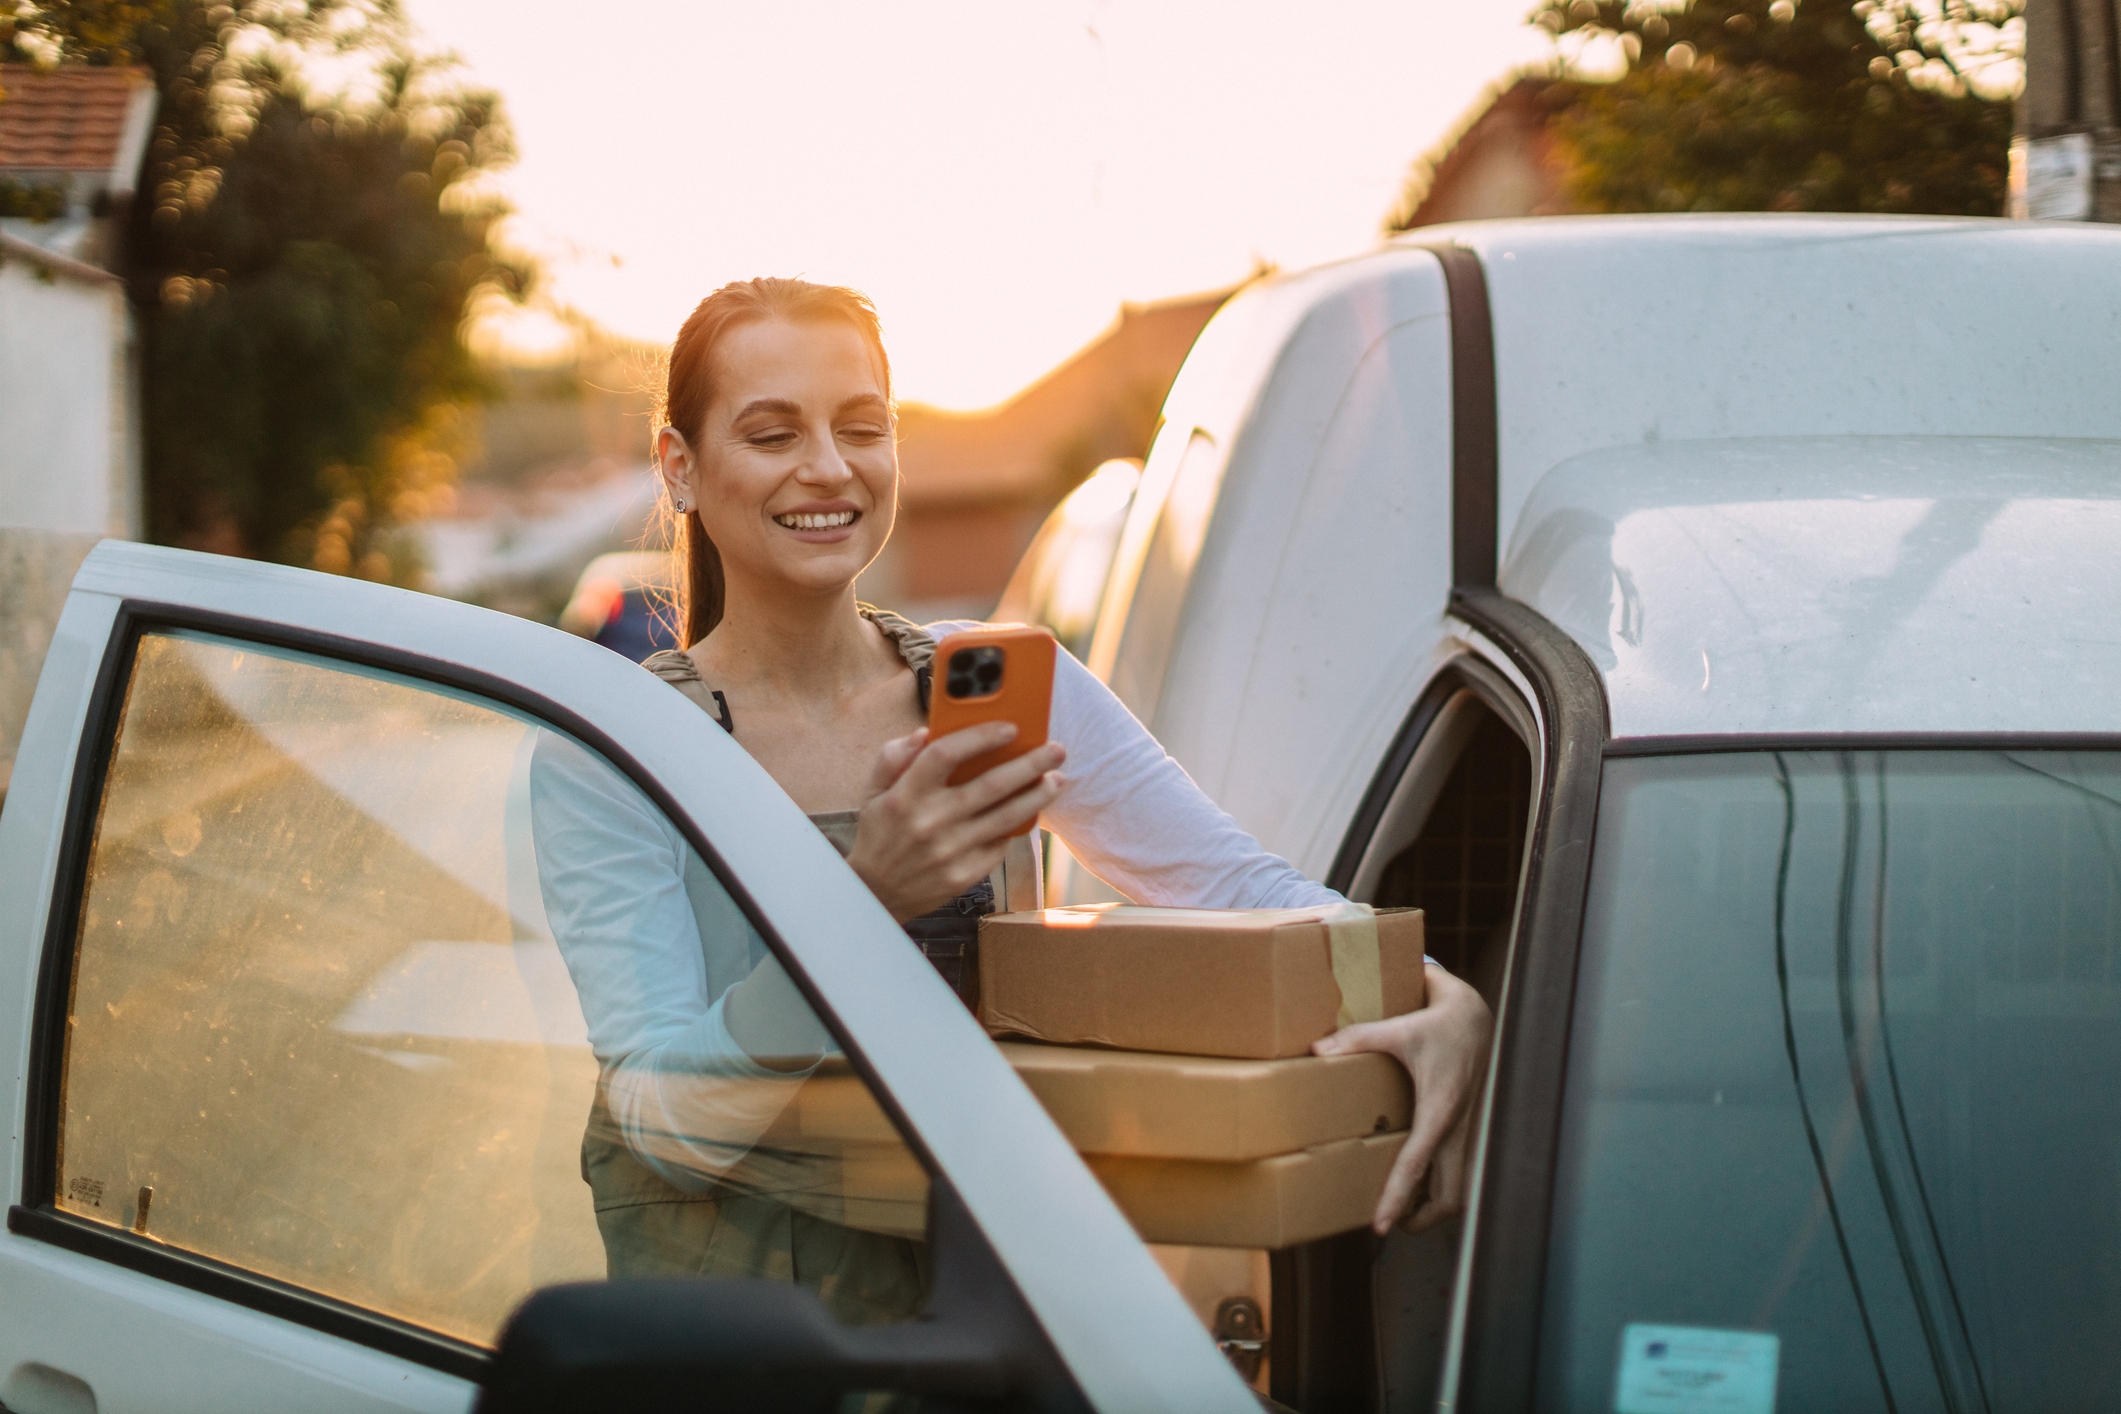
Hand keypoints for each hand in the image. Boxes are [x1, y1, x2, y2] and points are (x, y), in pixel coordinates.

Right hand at [846, 722, 1066, 921]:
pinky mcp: (963, 875)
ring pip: (1006, 817)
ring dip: (1037, 796)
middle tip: (1055, 750)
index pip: (945, 754)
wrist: (874, 894)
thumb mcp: (873, 792)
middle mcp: (929, 821)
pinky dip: (1017, 827)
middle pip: (991, 785)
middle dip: (1030, 764)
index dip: (980, 736)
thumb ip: (893, 757)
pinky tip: (1030, 812)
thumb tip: (926, 732)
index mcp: (905, 794)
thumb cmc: (879, 834)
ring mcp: (949, 851)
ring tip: (1057, 780)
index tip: (1010, 727)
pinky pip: (999, 845)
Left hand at [1312, 962, 1492, 1234]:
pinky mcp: (1467, 1129)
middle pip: (1450, 1197)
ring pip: (1459, 1189)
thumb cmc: (1441, 1023)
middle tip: (1389, 1222)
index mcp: (1440, 1110)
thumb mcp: (1399, 1028)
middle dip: (1423, 1219)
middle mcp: (1457, 1129)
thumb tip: (1317, 1050)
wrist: (1478, 1017)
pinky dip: (1440, 1184)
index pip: (1417, 1166)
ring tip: (1400, 1207)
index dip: (1397, 1199)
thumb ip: (1358, 1038)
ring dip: (1434, 1206)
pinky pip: (1458, 1171)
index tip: (1381, 1227)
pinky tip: (1416, 1178)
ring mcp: (1467, 1132)